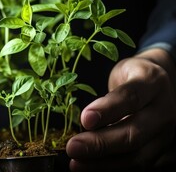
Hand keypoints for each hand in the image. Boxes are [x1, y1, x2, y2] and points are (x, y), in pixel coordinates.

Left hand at [66, 48, 175, 170]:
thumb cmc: (133, 80)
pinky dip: (115, 170)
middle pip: (134, 133)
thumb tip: (84, 125)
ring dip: (104, 164)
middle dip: (100, 144)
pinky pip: (143, 168)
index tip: (85, 119)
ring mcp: (170, 134)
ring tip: (77, 164)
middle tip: (73, 148)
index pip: (131, 98)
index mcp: (152, 82)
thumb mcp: (120, 76)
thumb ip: (107, 99)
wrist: (163, 86)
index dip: (107, 109)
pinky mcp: (170, 153)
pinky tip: (93, 168)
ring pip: (139, 156)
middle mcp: (166, 110)